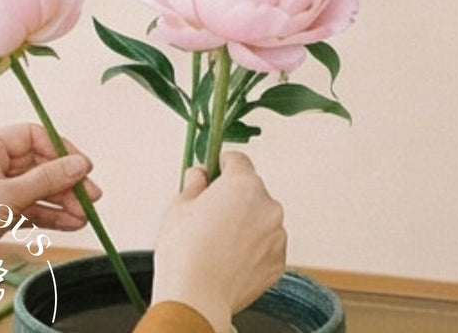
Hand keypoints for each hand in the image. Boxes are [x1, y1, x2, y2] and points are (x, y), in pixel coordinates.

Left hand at [0, 123, 102, 253]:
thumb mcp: (9, 196)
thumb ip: (47, 180)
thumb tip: (82, 165)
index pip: (34, 136)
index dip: (61, 151)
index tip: (84, 169)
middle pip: (40, 164)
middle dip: (66, 182)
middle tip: (92, 198)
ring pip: (39, 188)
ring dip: (62, 201)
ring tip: (85, 217)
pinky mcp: (0, 211)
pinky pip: (32, 207)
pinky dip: (50, 215)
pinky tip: (72, 224)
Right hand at [151, 152, 285, 329]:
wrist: (197, 295)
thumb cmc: (185, 252)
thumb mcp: (179, 206)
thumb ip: (194, 184)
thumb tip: (199, 176)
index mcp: (244, 185)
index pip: (238, 161)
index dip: (222, 165)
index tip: (214, 171)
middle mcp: (268, 206)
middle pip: (251, 192)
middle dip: (233, 199)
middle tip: (208, 216)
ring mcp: (277, 235)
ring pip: (260, 221)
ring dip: (245, 225)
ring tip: (217, 244)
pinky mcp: (278, 261)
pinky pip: (265, 247)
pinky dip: (252, 249)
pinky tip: (229, 259)